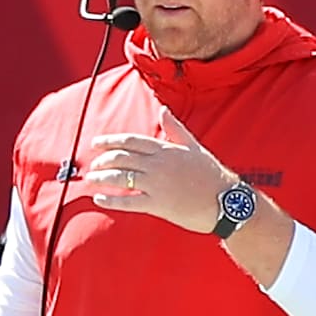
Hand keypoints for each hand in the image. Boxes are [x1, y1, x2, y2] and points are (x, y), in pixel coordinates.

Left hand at [87, 106, 233, 233]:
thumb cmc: (212, 175)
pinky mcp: (158, 205)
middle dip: (103, 160)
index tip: (96, 143)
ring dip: (102, 178)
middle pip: (122, 158)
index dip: (111, 141)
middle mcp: (159, 165)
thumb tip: (163, 110)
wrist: (225, 201)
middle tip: (93, 164)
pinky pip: (128, 201)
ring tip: (90, 179)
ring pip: (121, 178)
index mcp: (166, 149)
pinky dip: (111, 200)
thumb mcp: (194, 147)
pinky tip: (98, 199)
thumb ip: (176, 129)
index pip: (132, 142)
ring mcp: (157, 184)